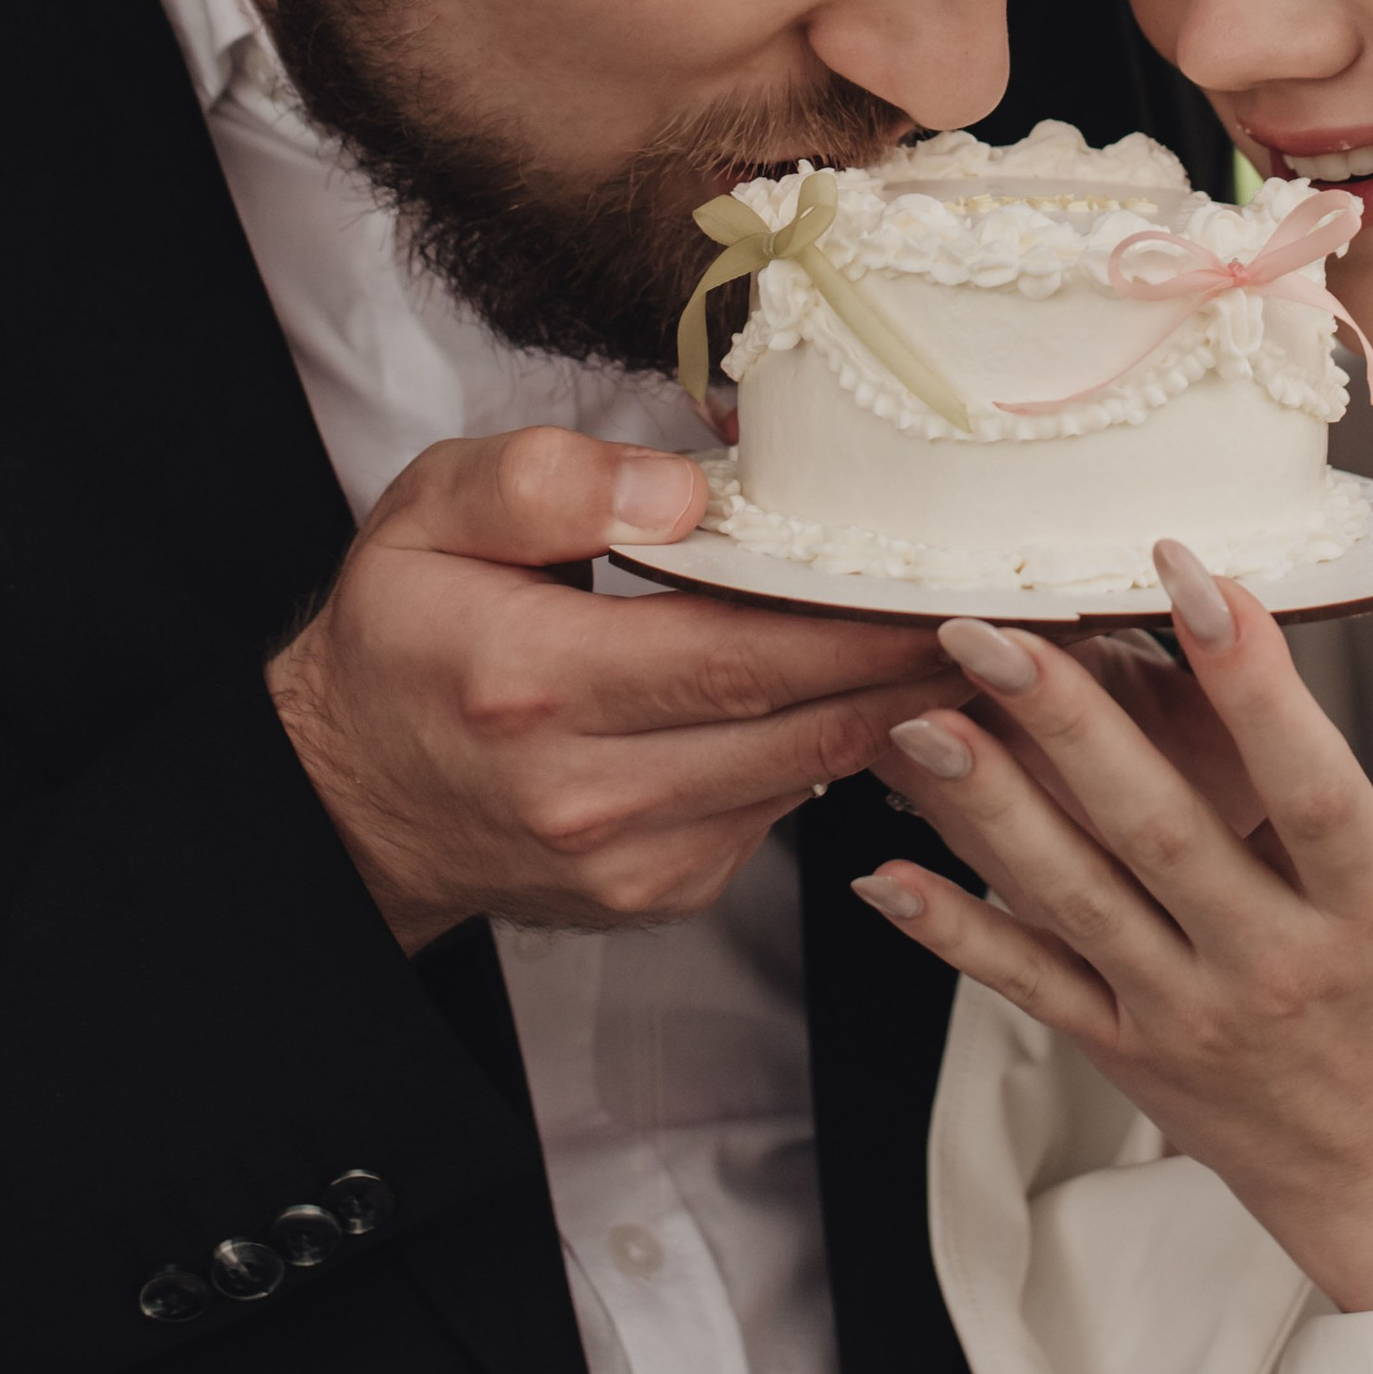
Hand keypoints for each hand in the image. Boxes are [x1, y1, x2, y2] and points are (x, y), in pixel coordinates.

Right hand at [268, 429, 955, 950]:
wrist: (348, 800)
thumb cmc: (403, 636)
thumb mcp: (431, 515)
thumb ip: (550, 483)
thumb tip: (685, 491)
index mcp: (534, 684)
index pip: (739, 652)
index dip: (861, 622)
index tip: (962, 580)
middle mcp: (588, 791)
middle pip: (798, 724)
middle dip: (918, 666)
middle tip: (1024, 608)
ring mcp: (630, 858)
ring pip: (805, 778)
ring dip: (902, 714)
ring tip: (985, 641)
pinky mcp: (658, 890)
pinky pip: (778, 812)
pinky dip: (840, 754)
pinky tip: (889, 696)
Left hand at [854, 521, 1372, 1315]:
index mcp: (1369, 891)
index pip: (1306, 780)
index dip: (1251, 679)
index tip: (1190, 569)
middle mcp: (1274, 959)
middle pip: (1161, 833)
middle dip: (1070, 725)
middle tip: (991, 627)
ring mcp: (1187, 1008)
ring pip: (1075, 902)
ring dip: (989, 810)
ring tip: (918, 720)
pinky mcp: (1121, 1046)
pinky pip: (1026, 985)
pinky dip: (952, 931)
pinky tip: (880, 872)